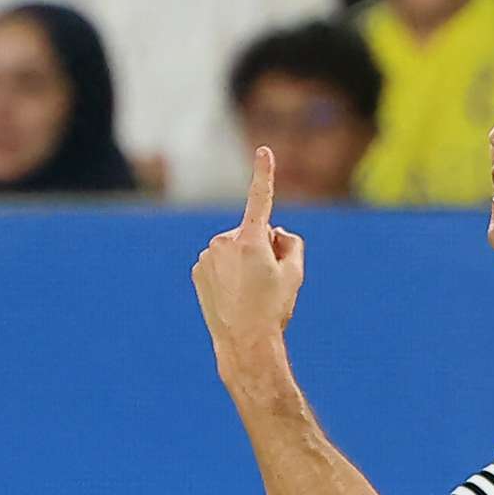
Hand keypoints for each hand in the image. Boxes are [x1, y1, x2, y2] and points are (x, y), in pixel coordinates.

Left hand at [191, 148, 306, 364]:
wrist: (244, 343)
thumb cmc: (273, 309)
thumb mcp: (295, 275)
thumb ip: (291, 243)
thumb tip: (276, 231)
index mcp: (251, 241)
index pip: (260, 200)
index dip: (263, 174)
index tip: (263, 151)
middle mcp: (225, 243)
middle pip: (251, 234)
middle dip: (260, 248)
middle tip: (266, 282)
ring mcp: (208, 256)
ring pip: (233, 249)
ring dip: (243, 262)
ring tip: (249, 293)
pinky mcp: (198, 270)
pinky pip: (219, 263)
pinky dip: (227, 273)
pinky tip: (233, 295)